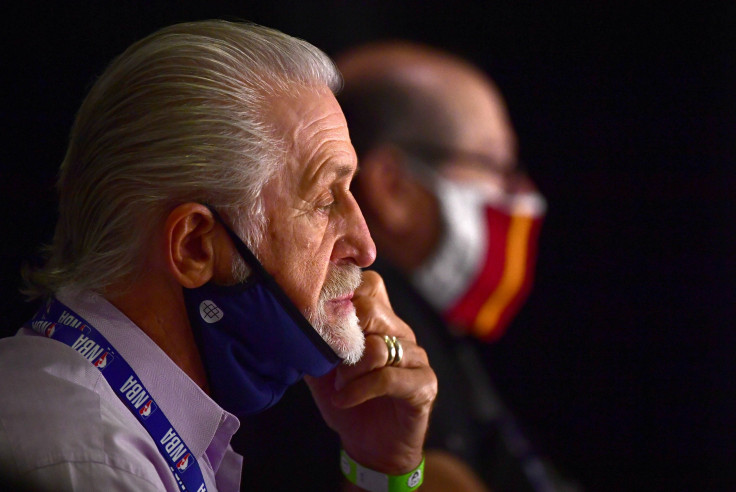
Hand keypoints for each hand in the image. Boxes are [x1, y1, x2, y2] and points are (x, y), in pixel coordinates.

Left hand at [305, 270, 436, 474]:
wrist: (372, 447)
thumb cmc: (348, 400)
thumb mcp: (321, 367)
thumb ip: (312, 339)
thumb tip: (287, 315)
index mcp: (381, 320)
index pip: (369, 283)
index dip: (343, 294)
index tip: (320, 314)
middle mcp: (402, 332)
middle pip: (372, 309)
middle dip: (343, 334)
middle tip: (331, 360)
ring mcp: (416, 357)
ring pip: (378, 346)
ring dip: (350, 370)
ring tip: (339, 386)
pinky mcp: (424, 384)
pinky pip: (388, 377)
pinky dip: (359, 390)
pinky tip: (344, 399)